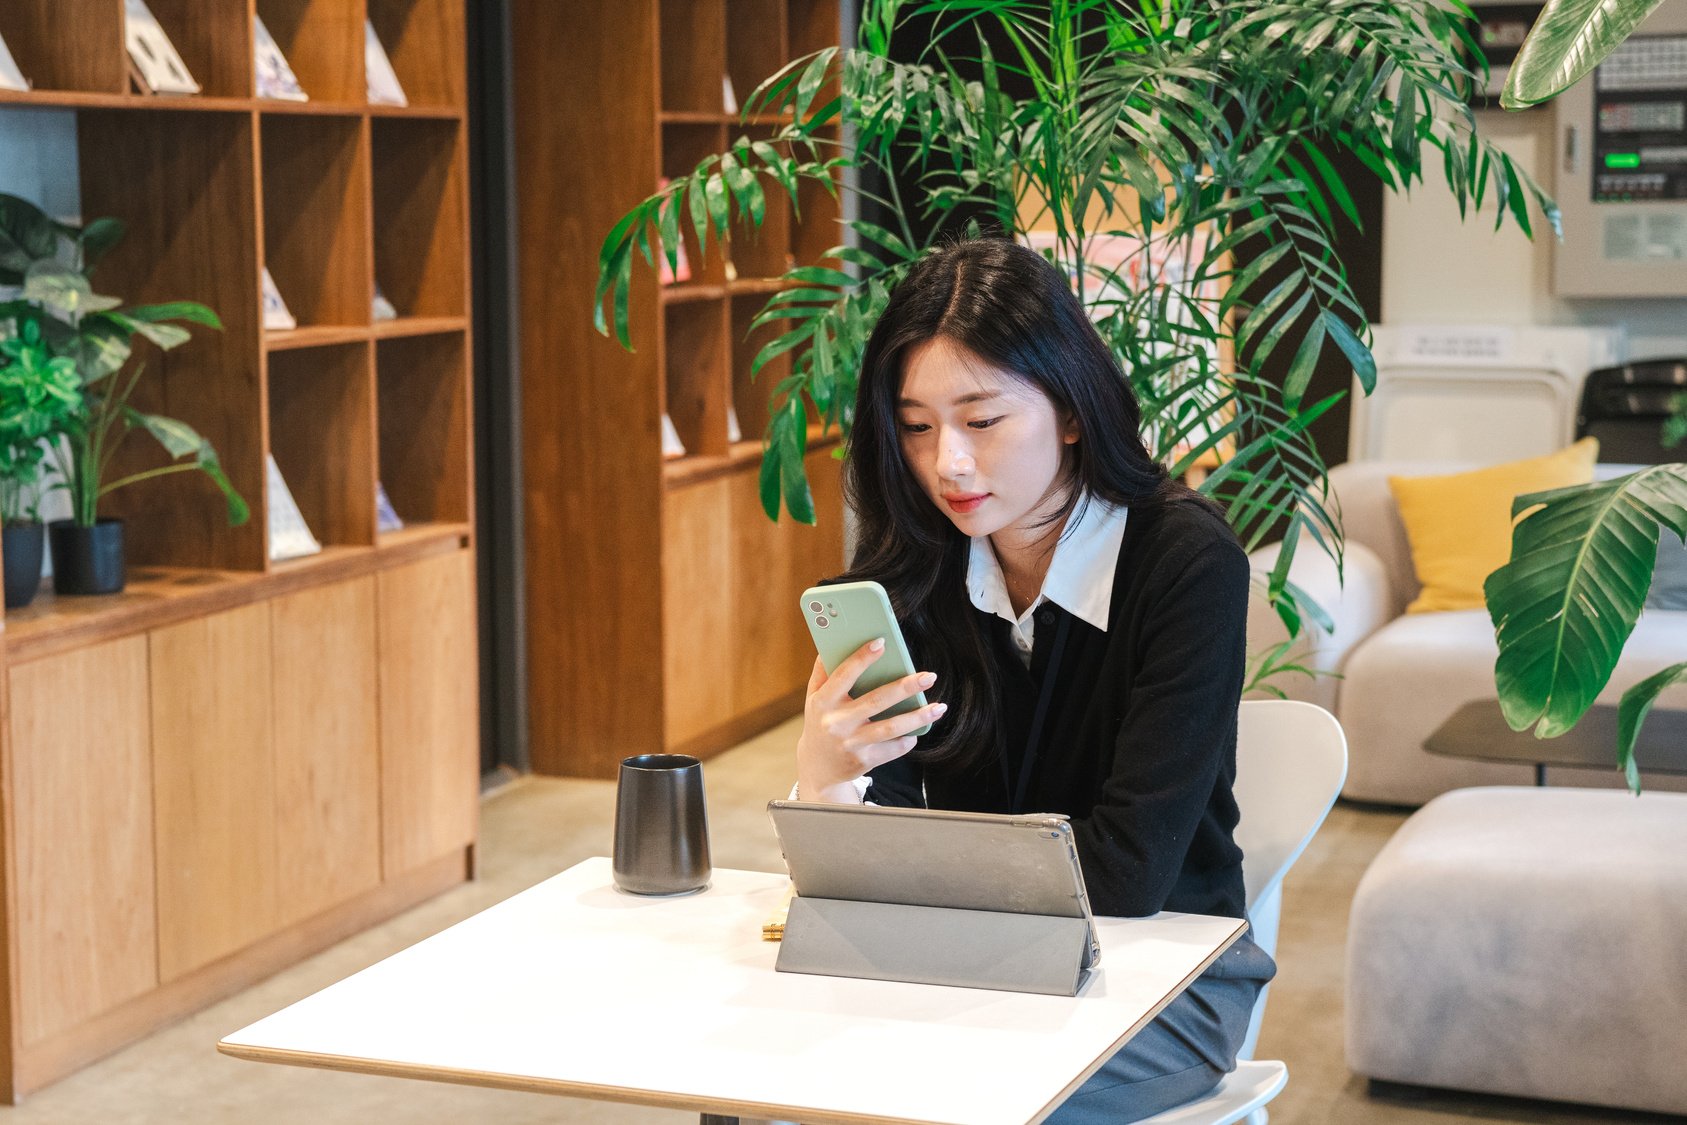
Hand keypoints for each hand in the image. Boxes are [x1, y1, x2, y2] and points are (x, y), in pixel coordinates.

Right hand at [795, 638, 946, 802]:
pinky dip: (907, 740)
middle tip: (929, 676)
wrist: (817, 768)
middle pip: (876, 701)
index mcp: (823, 701)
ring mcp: (850, 743)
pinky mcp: (863, 761)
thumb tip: (834, 641)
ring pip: (890, 728)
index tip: (882, 642)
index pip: (844, 675)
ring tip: (939, 707)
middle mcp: (836, 723)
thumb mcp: (813, 698)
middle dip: (905, 687)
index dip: (862, 658)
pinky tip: (918, 731)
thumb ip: (823, 672)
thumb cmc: (820, 723)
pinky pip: (892, 750)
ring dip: (917, 717)